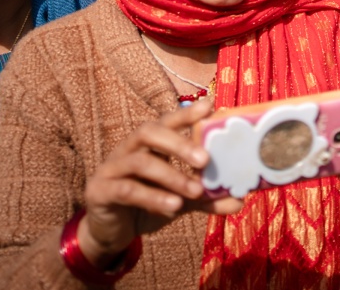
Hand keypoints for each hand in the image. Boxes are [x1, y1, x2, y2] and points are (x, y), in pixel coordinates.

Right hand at [79, 99, 242, 266]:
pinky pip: (126, 189)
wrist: (112, 232)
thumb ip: (206, 197)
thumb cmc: (148, 204)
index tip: (210, 106)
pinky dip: (152, 197)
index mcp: (149, 144)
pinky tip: (173, 208)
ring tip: (195, 191)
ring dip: (171, 176)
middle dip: (179, 142)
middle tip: (205, 159)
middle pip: (150, 132)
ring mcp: (112, 168)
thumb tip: (240, 200)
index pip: (167, 121)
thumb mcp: (181, 200)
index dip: (186, 113)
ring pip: (140, 162)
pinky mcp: (100, 191)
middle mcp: (129, 148)